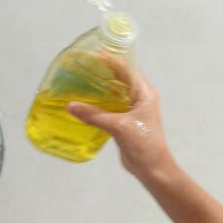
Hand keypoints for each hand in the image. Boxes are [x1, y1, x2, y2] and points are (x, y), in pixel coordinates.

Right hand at [66, 64, 173, 182]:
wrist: (152, 168)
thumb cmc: (143, 143)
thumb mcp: (119, 127)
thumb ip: (94, 115)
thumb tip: (70, 105)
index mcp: (144, 93)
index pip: (127, 69)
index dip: (111, 60)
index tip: (92, 54)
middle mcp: (139, 97)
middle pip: (120, 78)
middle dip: (103, 71)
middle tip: (82, 66)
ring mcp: (132, 110)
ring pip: (114, 92)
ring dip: (100, 87)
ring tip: (80, 80)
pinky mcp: (124, 121)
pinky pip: (110, 106)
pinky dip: (98, 102)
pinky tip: (84, 102)